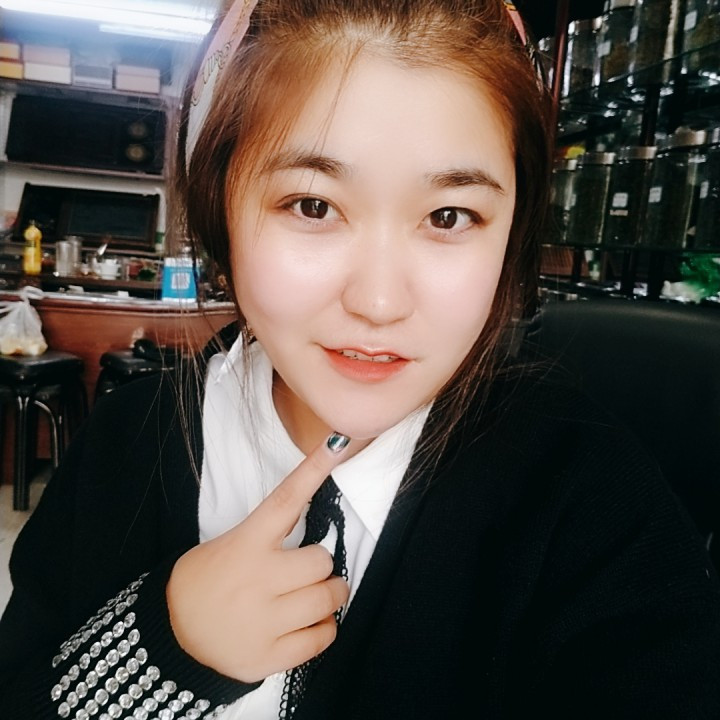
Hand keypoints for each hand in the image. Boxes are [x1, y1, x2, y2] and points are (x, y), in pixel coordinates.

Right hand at [166, 433, 352, 682]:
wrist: (170, 635)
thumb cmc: (205, 581)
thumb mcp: (229, 545)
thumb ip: (269, 537)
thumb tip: (316, 535)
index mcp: (246, 545)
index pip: (286, 500)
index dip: (313, 471)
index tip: (337, 444)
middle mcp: (257, 580)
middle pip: (321, 561)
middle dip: (322, 566)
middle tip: (312, 571)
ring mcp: (263, 620)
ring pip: (327, 599)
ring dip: (330, 595)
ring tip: (317, 595)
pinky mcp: (268, 656)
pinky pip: (322, 638)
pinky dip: (324, 628)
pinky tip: (309, 623)